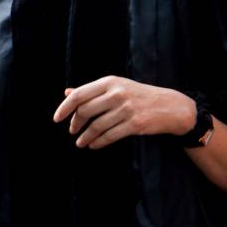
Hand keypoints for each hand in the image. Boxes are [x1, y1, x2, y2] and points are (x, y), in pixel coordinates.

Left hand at [52, 76, 192, 148]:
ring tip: (80, 142)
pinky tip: (93, 145)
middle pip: (86, 111)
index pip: (80, 94)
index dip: (65, 108)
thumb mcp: (116, 87)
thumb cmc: (139, 95)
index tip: (57, 119)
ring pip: (96, 126)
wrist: (169, 106)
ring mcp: (126, 109)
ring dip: (85, 137)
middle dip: (76, 124)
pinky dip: (98, 142)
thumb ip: (92, 91)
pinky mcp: (134, 124)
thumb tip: (67, 93)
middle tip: (72, 131)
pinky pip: (109, 136)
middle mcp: (117, 93)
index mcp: (110, 82)